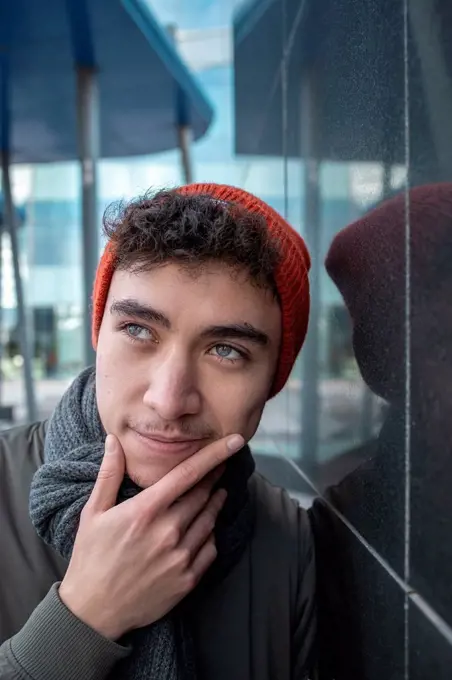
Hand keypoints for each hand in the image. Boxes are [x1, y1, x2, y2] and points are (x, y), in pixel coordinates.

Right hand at [58, 432, 243, 640]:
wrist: (93, 611)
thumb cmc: (91, 557)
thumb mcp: (92, 513)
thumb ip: (108, 474)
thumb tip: (114, 440)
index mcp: (146, 511)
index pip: (188, 473)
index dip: (214, 455)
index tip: (234, 441)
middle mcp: (168, 531)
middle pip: (203, 494)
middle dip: (214, 477)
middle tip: (220, 466)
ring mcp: (180, 557)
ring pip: (210, 519)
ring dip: (216, 502)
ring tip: (218, 492)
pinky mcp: (188, 579)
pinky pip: (210, 548)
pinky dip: (211, 533)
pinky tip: (207, 527)